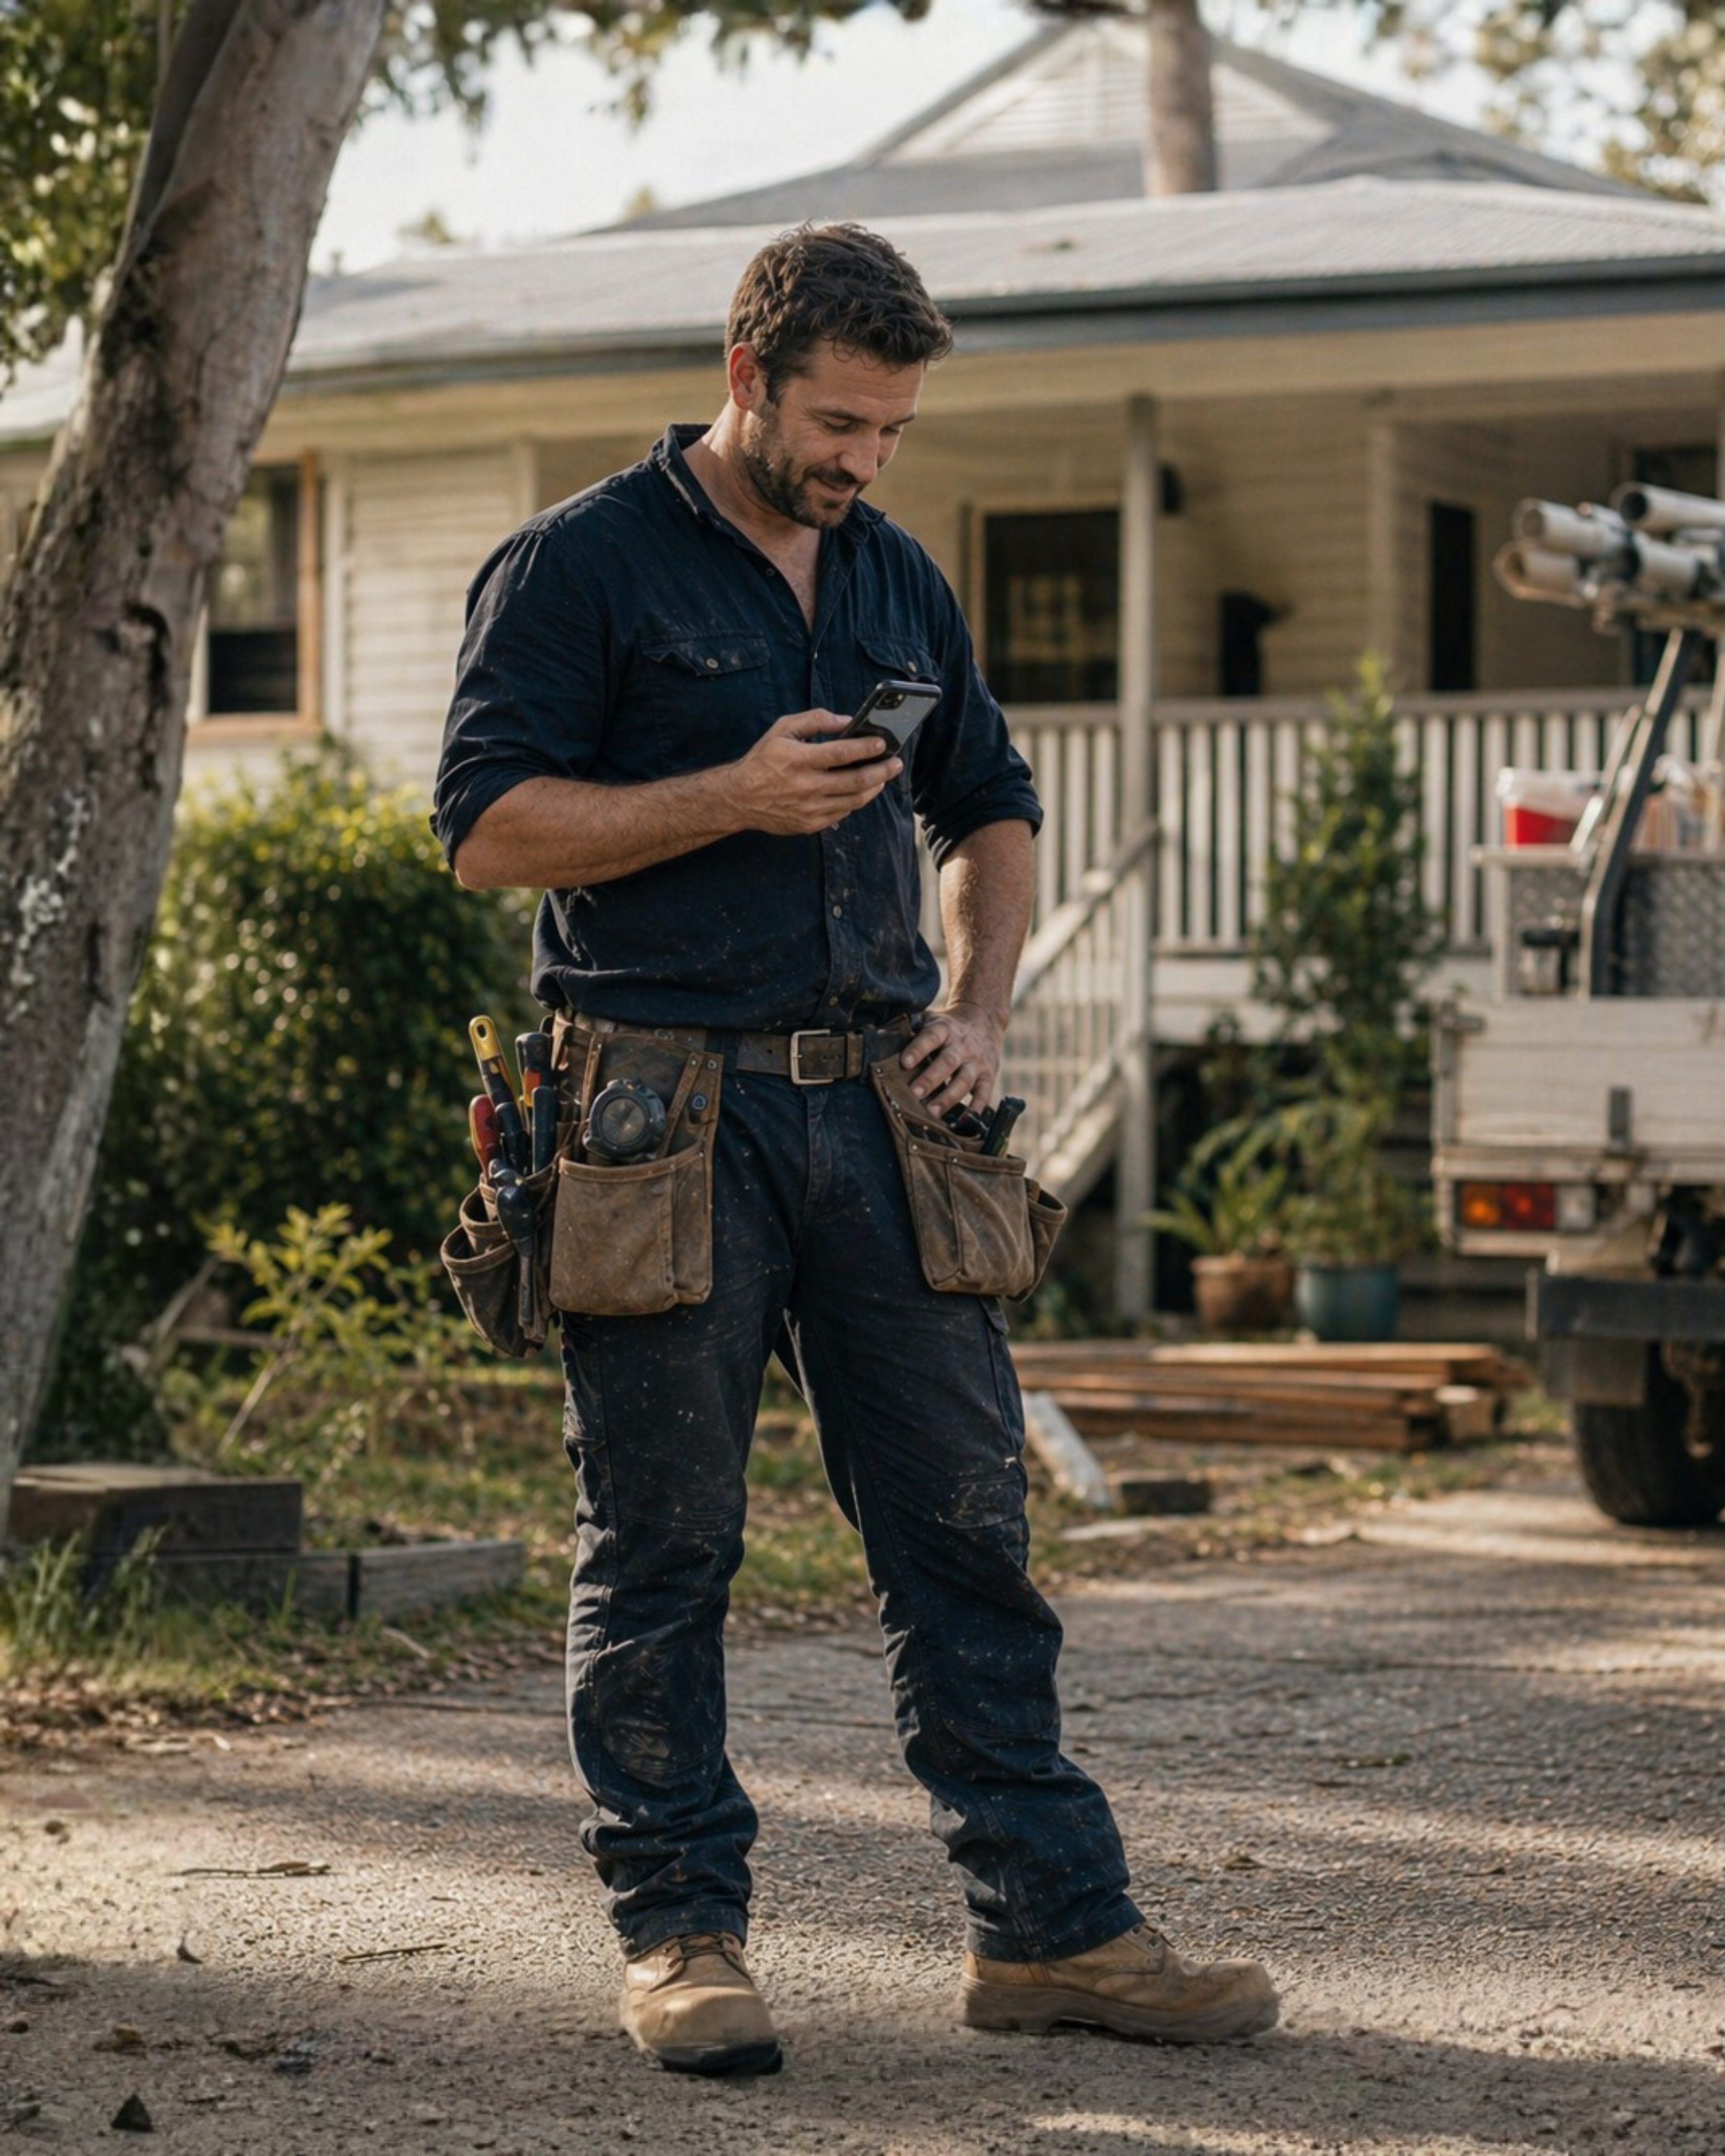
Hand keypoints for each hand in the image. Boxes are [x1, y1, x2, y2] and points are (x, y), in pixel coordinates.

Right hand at [723, 710, 900, 835]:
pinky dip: (856, 801)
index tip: (883, 744)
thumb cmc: (763, 760)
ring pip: (854, 800)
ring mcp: (810, 808)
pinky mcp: (810, 824)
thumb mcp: (782, 729)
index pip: (841, 753)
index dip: (866, 748)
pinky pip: (843, 813)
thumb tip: (846, 720)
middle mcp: (806, 786)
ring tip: (884, 777)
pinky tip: (862, 791)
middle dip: (881, 771)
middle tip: (895, 764)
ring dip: (874, 788)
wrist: (740, 798)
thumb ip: (815, 720)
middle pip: (855, 781)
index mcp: (799, 759)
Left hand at [900, 1002, 1005, 1117]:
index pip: (930, 1037)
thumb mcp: (932, 1020)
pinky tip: (962, 1124)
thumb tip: (883, 1043)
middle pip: (947, 1062)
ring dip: (948, 1098)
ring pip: (964, 1081)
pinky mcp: (988, 1076)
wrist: (984, 1020)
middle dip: (930, 1079)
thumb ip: (912, 1031)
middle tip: (914, 1094)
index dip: (918, 1049)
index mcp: (944, 1029)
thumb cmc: (948, 1027)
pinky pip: (984, 1095)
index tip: (904, 1063)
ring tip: (932, 1113)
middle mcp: (962, 1045)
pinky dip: (974, 1111)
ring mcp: (977, 1062)